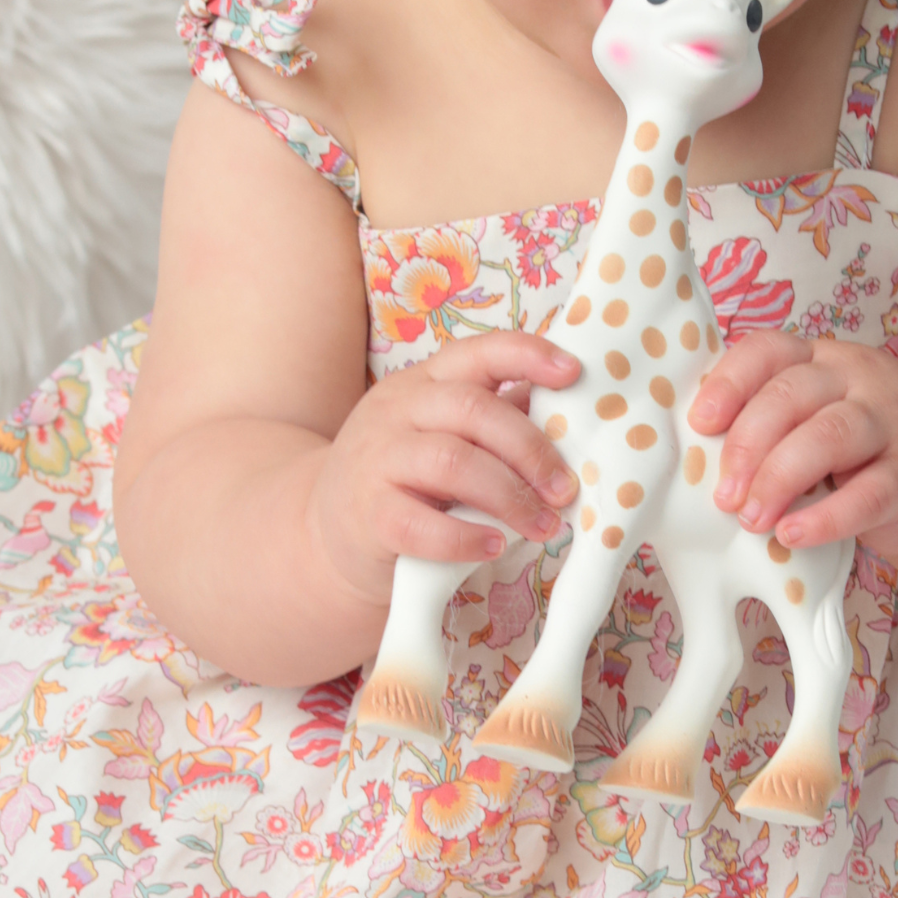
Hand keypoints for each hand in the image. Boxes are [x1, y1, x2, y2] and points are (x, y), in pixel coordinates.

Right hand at [309, 332, 582, 602]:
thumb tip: (574, 419)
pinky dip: (465, 537)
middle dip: (531, 450)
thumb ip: (497, 422)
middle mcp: (399, 409)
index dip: (529, 355)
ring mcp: (378, 459)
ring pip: (451, 462)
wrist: (323, 529)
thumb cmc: (409, 480)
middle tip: (566, 490)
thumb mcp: (445, 435)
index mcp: (426, 382)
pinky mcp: (368, 515)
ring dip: (509, 496)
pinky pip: (420, 523)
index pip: (479, 351)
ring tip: (543, 527)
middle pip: (474, 409)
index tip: (574, 373)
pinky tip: (494, 546)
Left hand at [687, 332, 897, 558]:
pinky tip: (793, 535)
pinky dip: (826, 516)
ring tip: (751, 518)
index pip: (768, 350)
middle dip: (748, 445)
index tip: (699, 424)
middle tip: (723, 495)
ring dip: (781, 478)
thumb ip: (770, 423)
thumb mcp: (818, 415)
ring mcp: (891, 423)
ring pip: (830, 435)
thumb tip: (694, 460)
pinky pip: (870, 492)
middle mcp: (857, 379)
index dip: (729, 383)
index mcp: (820, 359)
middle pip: (792, 395)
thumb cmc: (860, 447)